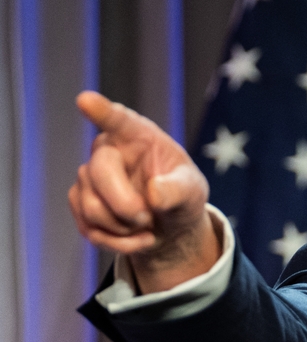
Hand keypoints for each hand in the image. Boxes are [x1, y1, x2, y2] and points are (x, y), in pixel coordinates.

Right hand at [69, 91, 220, 292]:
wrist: (168, 225)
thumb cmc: (181, 196)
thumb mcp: (192, 192)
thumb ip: (178, 190)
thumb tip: (154, 193)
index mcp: (139, 136)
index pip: (118, 120)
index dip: (102, 111)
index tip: (85, 100)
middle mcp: (108, 150)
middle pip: (99, 173)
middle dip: (125, 205)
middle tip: (148, 218)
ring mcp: (89, 176)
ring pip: (92, 207)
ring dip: (124, 228)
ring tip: (147, 226)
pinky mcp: (80, 202)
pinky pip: (89, 227)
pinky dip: (117, 242)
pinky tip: (137, 238)